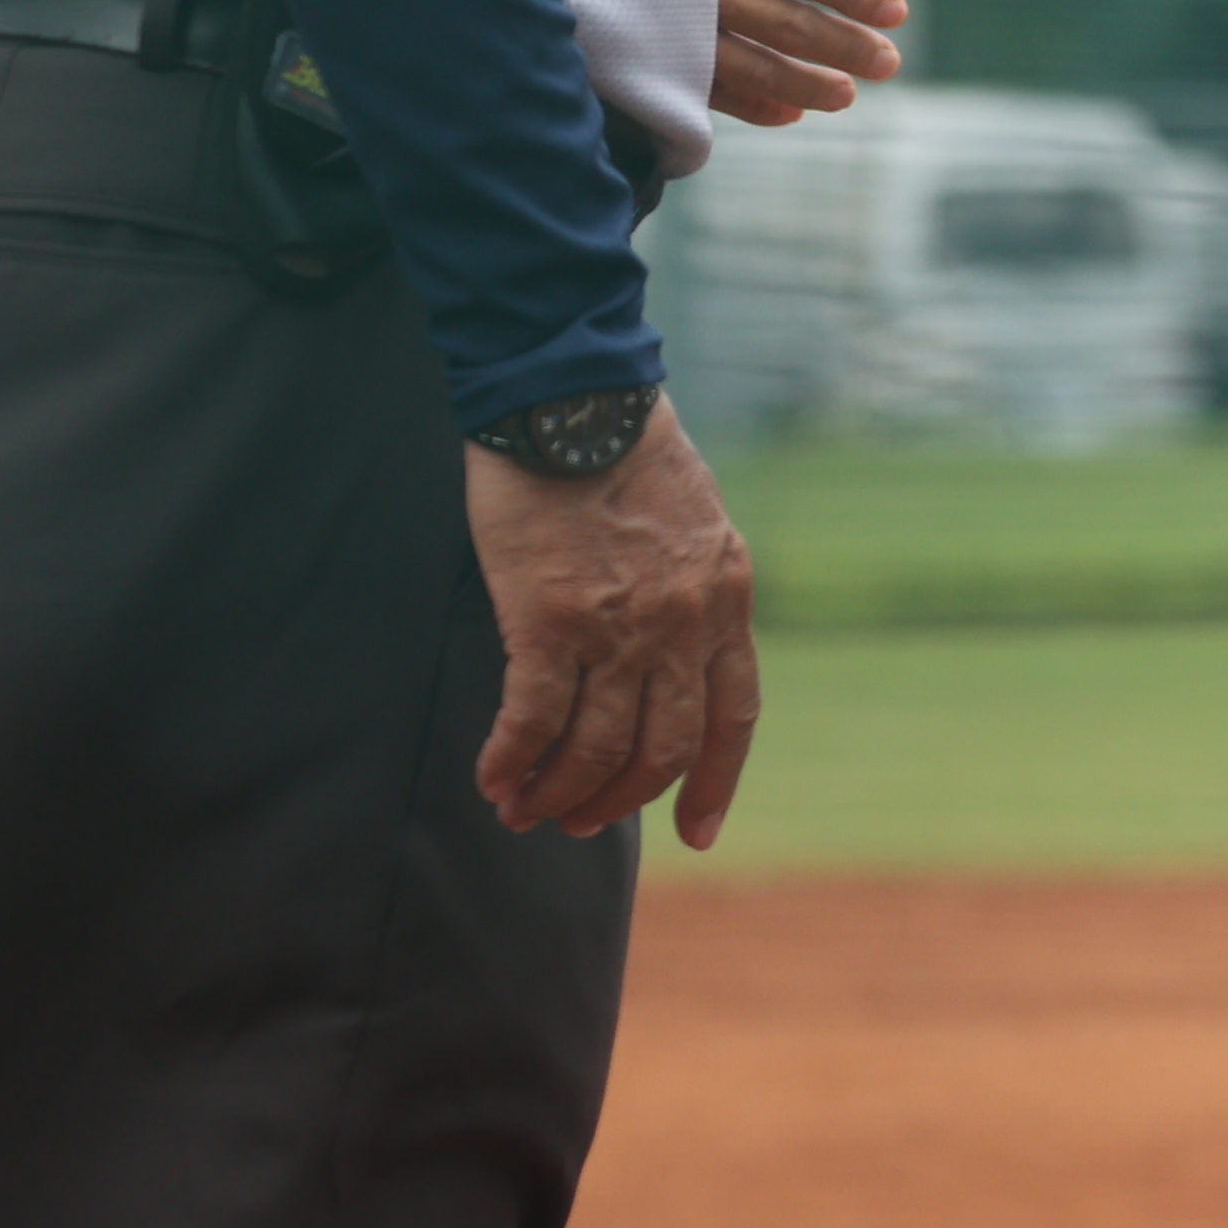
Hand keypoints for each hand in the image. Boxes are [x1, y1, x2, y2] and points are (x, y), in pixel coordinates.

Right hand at [465, 401, 762, 846]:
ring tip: (523, 809)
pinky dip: (511, 760)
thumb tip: (675, 643)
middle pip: (664, 749)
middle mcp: (684, 623)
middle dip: (619, 800)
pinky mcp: (551, 620)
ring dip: (558, 794)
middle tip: (577, 821)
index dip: (715, 783)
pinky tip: (493, 776)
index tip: (698, 833)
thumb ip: (693, 586)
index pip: (735, 715)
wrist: (573, 393)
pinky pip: (534, 720)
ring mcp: (621, 626)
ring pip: (597, 749)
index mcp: (726, 597)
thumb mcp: (695, 520)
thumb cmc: (622, 448)